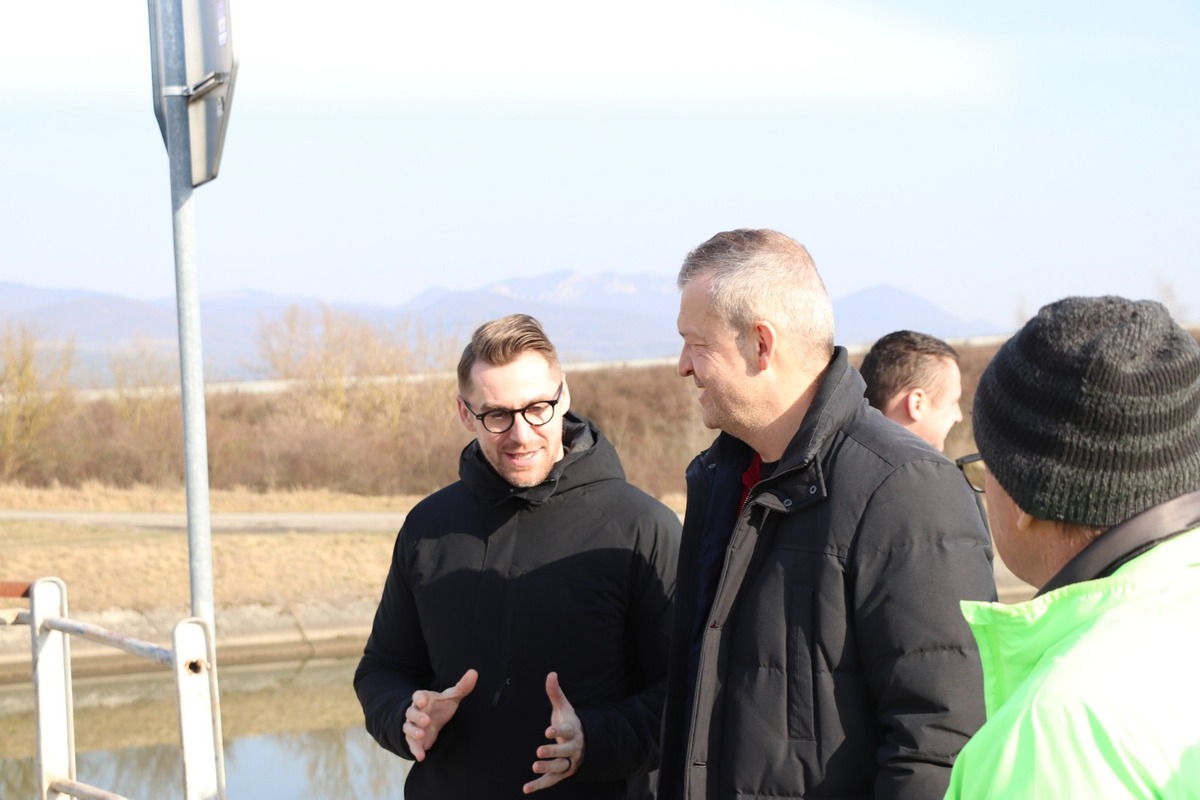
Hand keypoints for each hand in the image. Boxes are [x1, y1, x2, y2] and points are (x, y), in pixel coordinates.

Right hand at [403, 668, 477, 761]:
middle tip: (426, 720)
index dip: (419, 698)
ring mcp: (413, 725)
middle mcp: (415, 711)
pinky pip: (411, 744)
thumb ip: (462, 686)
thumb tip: (474, 672)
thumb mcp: (452, 696)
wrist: (432, 721)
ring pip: (408, 727)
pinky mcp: (413, 739)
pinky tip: (421, 757)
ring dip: (414, 732)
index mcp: (423, 698)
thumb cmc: (441, 706)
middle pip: (411, 712)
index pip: (418, 695)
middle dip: (417, 716)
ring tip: (422, 735)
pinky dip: (415, 750)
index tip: (423, 701)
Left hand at [523, 671, 583, 793]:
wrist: (585, 743)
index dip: (558, 731)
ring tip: (534, 766)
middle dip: (552, 751)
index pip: (568, 730)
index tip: (548, 731)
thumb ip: (556, 693)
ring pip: (560, 767)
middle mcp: (573, 747)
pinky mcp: (562, 774)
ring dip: (548, 768)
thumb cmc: (570, 723)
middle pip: (564, 751)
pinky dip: (539, 785)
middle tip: (539, 751)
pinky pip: (551, 781)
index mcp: (573, 730)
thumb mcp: (564, 708)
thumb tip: (551, 673)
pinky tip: (526, 789)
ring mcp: (568, 762)